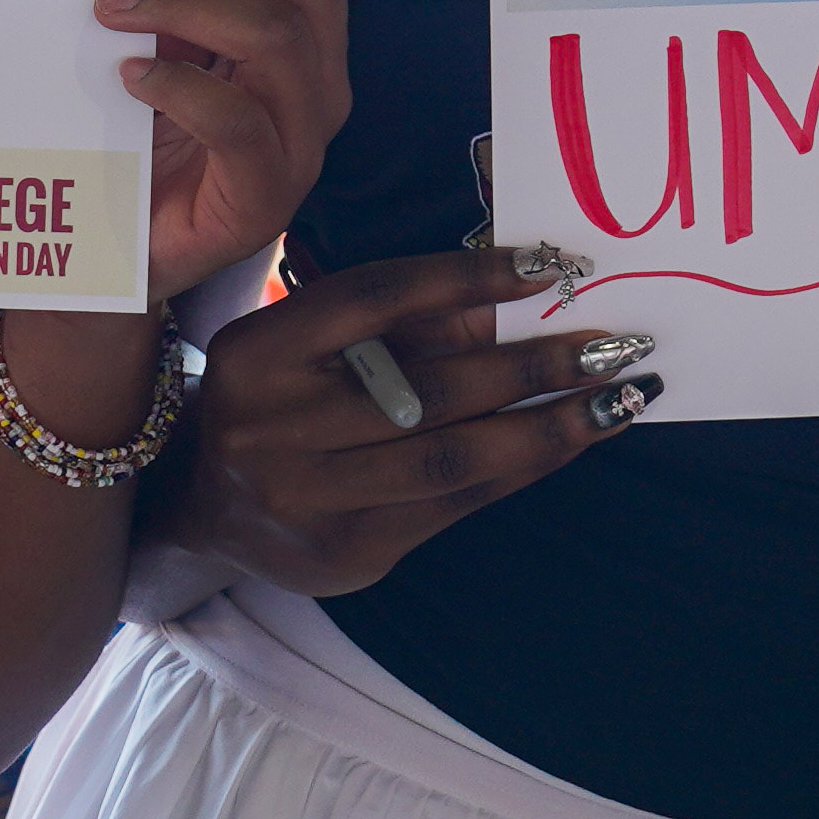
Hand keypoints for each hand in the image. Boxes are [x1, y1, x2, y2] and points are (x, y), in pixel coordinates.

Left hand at [95, 0, 349, 301]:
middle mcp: (319, 72)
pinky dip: (181, 86)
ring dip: (183, 1)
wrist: (123, 250)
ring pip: (278, 34)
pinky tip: (130, 76)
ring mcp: (302, 135)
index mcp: (302, 21)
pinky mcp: (267, 194)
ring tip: (111, 7)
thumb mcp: (155, 36)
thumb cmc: (142, 135)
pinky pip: (241, 122)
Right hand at [156, 243, 647, 598]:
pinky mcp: (349, 551)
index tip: (552, 266)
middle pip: (430, 388)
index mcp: (262, 351)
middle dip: (535, 365)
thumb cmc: (279, 395)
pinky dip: (522, 470)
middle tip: (616, 344)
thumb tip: (523, 287)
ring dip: (550, 429)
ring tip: (618, 400)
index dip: (469, 277)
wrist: (200, 501)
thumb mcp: (312, 337)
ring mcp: (311, 500)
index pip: (379, 298)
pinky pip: (457, 505)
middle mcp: (277, 426)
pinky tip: (569, 443)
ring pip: (455, 458)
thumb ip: (404, 315)